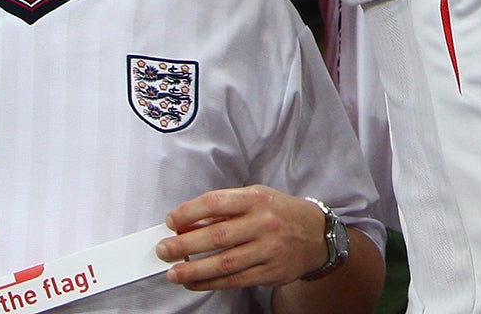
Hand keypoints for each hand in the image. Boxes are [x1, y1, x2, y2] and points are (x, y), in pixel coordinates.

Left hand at [158, 188, 327, 289]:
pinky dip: (209, 282)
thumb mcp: (257, 199)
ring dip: (193, 269)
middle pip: (217, 235)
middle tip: (163, 250)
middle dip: (184, 244)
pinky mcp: (269, 272)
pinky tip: (194, 281)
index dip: (189, 212)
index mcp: (257, 198)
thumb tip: (188, 224)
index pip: (216, 202)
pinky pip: (234, 280)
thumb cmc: (280, 213)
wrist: (317, 235)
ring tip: (172, 272)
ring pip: (224, 262)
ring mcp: (268, 249)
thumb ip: (226, 210)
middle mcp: (264, 222)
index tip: (171, 221)